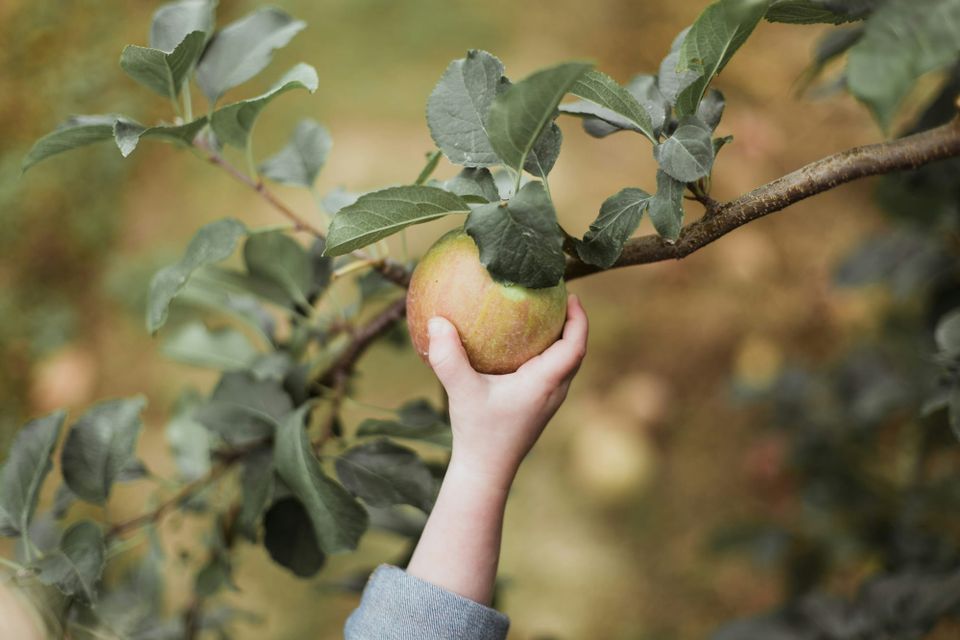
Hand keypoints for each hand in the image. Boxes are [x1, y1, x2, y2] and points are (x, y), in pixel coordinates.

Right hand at [427, 294, 588, 489]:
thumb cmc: (478, 433)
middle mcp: (553, 391)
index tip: (571, 296)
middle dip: (571, 324)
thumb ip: (448, 357)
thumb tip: (437, 321)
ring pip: (563, 364)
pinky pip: (548, 373)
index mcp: (545, 382)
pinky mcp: (537, 407)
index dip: (579, 319)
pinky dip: (543, 354)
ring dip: (559, 340)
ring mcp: (547, 401)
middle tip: (556, 298)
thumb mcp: (461, 391)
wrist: (484, 472)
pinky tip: (517, 346)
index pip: (575, 346)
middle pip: (574, 351)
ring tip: (541, 316)